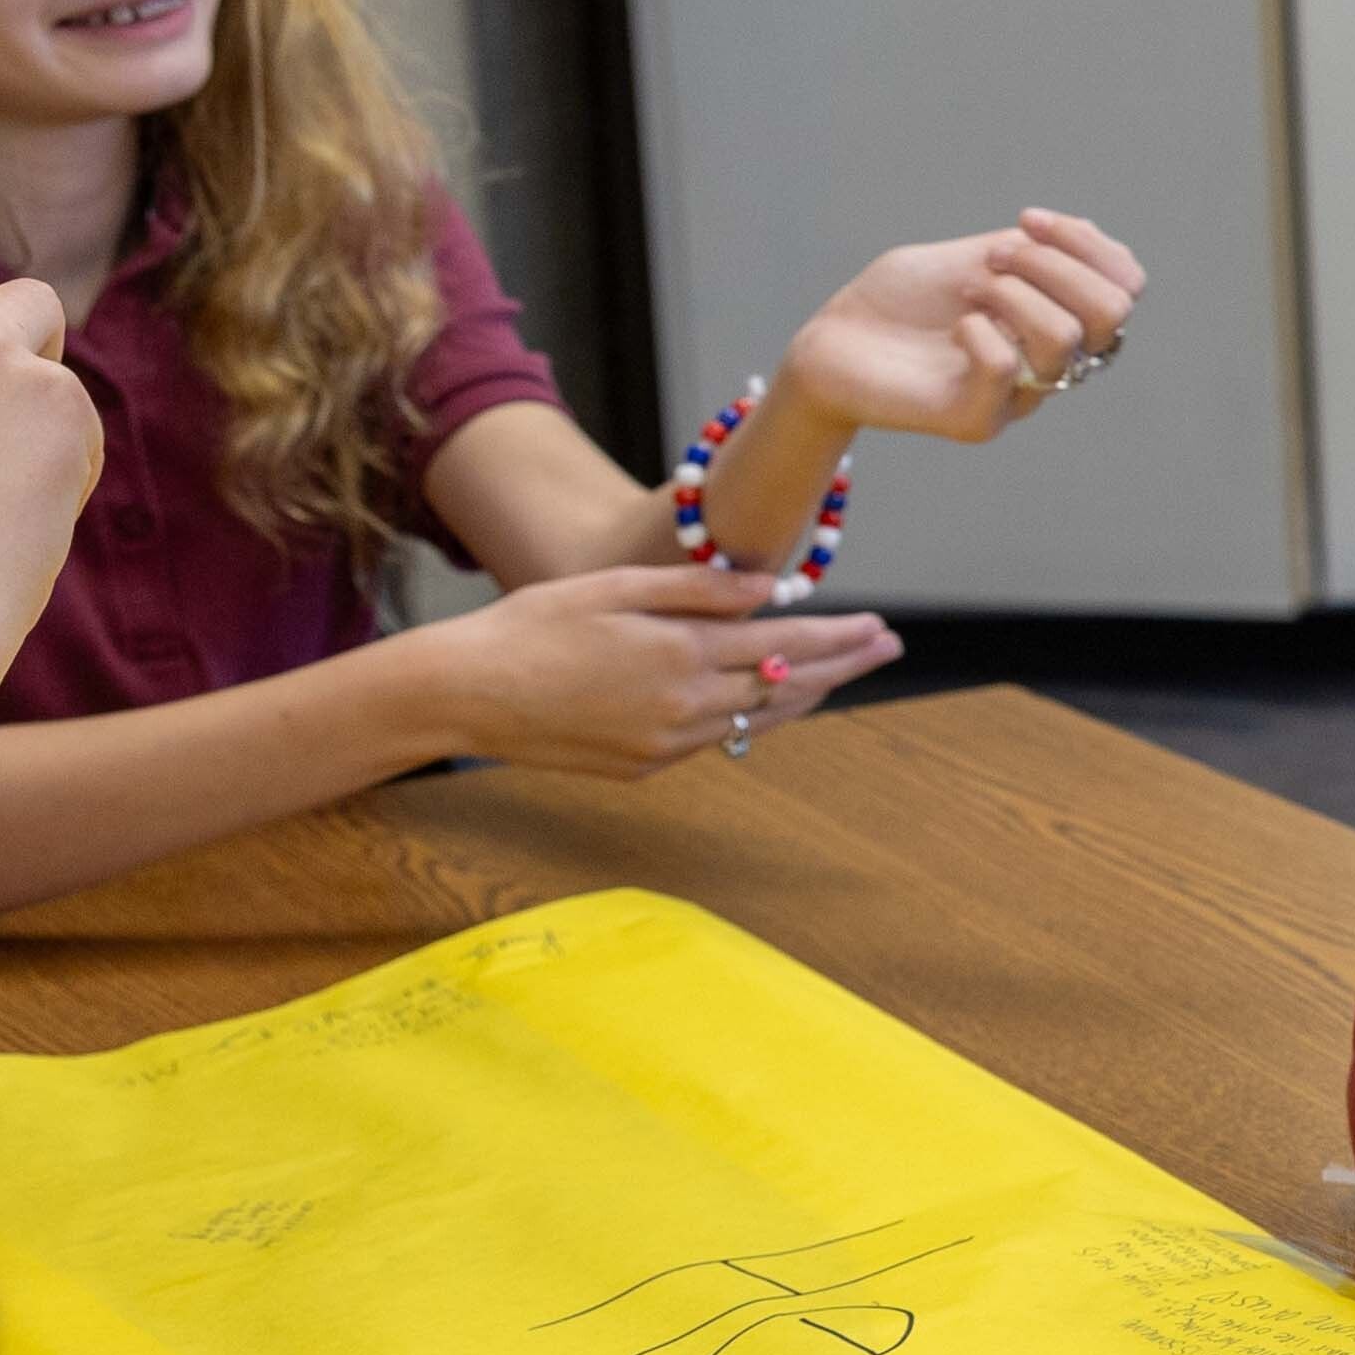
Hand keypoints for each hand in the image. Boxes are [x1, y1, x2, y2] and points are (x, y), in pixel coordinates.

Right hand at [416, 561, 894, 776]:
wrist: (466, 694)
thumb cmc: (532, 625)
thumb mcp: (614, 586)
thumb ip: (696, 588)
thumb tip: (768, 590)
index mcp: (681, 652)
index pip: (787, 644)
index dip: (841, 636)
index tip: (881, 626)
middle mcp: (684, 705)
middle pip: (787, 686)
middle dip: (843, 665)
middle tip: (888, 647)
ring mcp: (665, 744)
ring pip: (757, 720)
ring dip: (804, 695)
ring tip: (842, 673)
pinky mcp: (643, 768)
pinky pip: (714, 740)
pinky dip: (747, 717)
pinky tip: (763, 700)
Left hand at [771, 207, 1144, 443]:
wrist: (832, 343)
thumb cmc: (900, 300)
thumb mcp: (975, 255)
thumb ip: (1034, 250)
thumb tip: (1089, 234)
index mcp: (1061, 320)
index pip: (1127, 283)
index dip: (1086, 242)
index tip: (1025, 218)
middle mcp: (1052, 363)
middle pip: (1113, 311)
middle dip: (1055, 265)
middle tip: (991, 258)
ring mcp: (1019, 397)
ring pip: (1066, 336)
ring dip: (1013, 291)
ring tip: (969, 289)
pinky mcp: (977, 421)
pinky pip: (1006, 366)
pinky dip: (978, 329)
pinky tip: (954, 327)